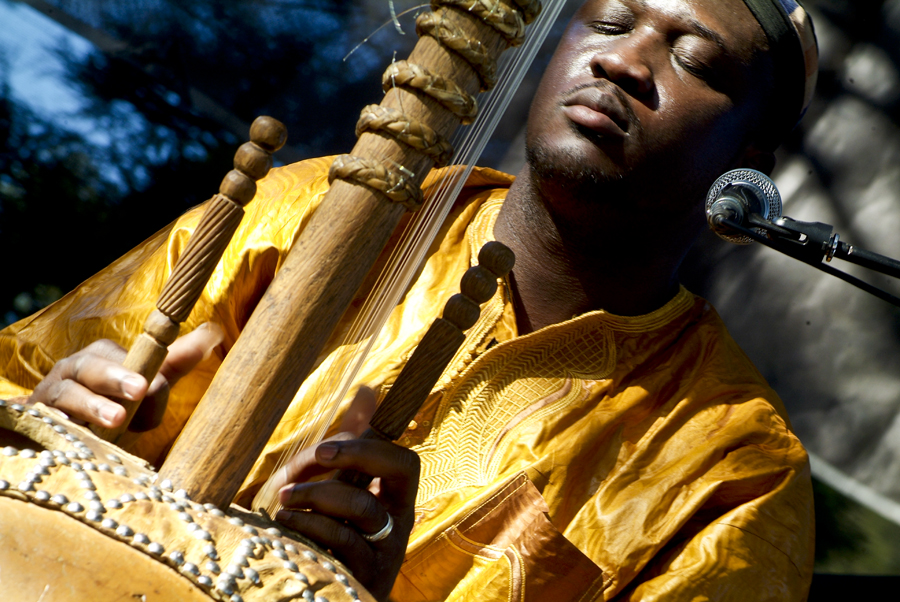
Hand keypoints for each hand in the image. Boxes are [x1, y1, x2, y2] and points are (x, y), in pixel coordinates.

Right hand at [29, 323, 222, 429]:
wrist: (59, 427)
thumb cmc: (112, 400)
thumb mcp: (146, 382)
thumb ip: (175, 361)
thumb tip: (212, 331)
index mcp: (102, 357)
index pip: (123, 359)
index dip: (137, 369)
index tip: (151, 385)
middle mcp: (74, 370)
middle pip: (92, 368)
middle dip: (115, 378)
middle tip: (139, 390)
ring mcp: (51, 396)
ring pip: (67, 396)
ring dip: (91, 407)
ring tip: (116, 420)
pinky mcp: (36, 421)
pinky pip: (44, 423)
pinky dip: (57, 429)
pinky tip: (72, 439)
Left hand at [273, 431, 419, 600]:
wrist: (328, 593)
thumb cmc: (334, 530)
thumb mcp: (342, 487)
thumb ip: (353, 443)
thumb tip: (369, 389)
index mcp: (396, 496)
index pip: (403, 458)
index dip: (368, 444)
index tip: (325, 447)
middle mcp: (400, 519)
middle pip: (401, 470)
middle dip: (357, 452)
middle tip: (316, 455)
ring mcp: (386, 548)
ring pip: (362, 504)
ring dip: (317, 492)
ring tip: (283, 496)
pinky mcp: (365, 574)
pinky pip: (342, 539)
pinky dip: (309, 523)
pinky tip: (285, 521)